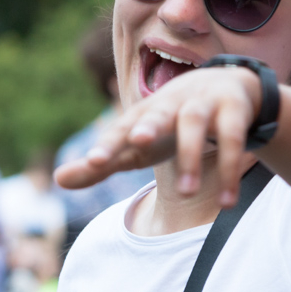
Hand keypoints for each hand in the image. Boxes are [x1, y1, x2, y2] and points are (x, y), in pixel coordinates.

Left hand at [54, 66, 261, 207]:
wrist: (229, 89)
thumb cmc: (170, 125)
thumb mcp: (137, 146)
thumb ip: (101, 165)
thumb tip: (57, 180)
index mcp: (143, 113)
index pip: (121, 127)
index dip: (109, 143)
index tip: (93, 161)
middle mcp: (170, 103)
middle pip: (157, 112)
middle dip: (148, 125)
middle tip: (139, 142)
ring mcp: (203, 103)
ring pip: (194, 123)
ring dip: (190, 156)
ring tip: (185, 192)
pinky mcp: (233, 109)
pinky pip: (232, 138)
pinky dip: (229, 169)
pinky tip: (226, 202)